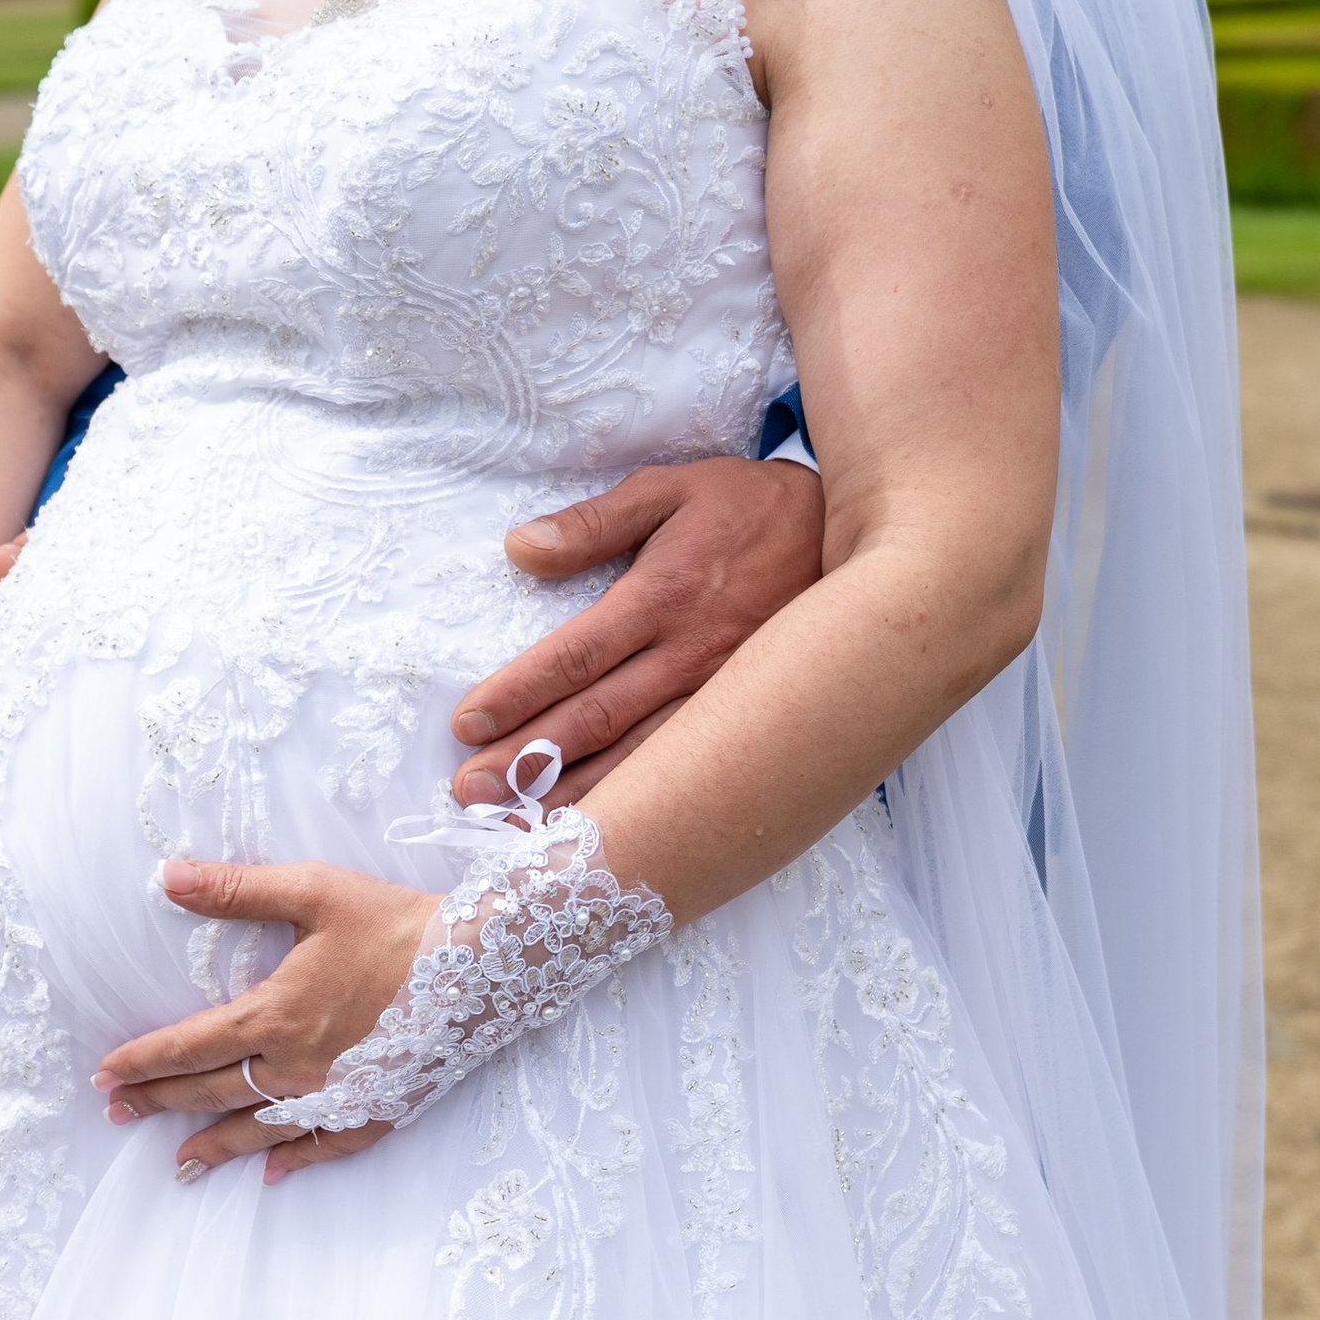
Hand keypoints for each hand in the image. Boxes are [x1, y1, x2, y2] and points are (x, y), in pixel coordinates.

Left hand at [94, 857, 434, 1182]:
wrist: (479, 965)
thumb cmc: (395, 923)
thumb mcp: (313, 891)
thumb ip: (236, 889)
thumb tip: (166, 878)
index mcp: (274, 1015)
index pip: (188, 1046)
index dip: (143, 1060)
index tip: (105, 1074)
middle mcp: (295, 1067)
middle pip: (211, 1091)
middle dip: (159, 1102)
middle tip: (117, 1114)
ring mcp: (334, 1096)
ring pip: (258, 1129)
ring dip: (212, 1146)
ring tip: (179, 1163)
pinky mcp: (374, 1109)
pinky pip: (322, 1145)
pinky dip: (291, 1160)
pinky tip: (270, 1174)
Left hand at [449, 456, 824, 807]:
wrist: (852, 536)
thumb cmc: (750, 508)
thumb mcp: (671, 490)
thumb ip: (595, 522)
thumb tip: (520, 548)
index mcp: (661, 597)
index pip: (574, 655)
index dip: (519, 693)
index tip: (467, 724)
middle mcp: (688, 656)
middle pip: (596, 719)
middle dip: (528, 760)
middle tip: (469, 793)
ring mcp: (721, 695)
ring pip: (642, 759)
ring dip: (577, 795)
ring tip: (516, 829)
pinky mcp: (748, 716)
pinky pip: (688, 768)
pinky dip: (644, 801)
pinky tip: (607, 828)